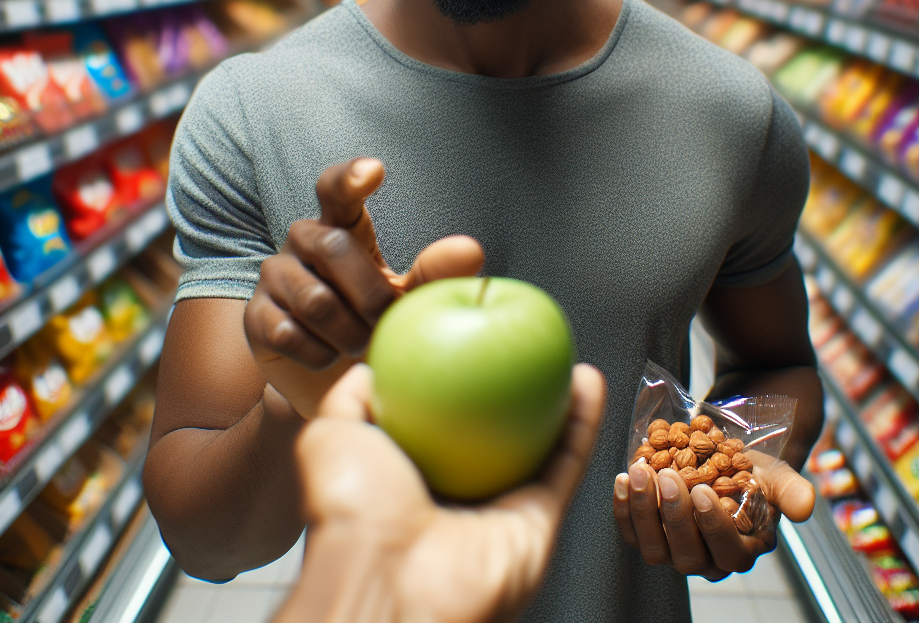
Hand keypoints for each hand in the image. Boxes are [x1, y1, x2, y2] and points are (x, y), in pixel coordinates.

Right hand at [245, 157, 484, 417]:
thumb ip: (434, 273)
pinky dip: (320, 355)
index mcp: (341, 225)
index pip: (336, 189)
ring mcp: (275, 275)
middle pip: (334, 246)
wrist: (335, 381)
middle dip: (370, 293)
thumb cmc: (375, 322)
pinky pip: (290, 333)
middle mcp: (303, 240)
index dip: (350, 177)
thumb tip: (471, 249)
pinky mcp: (256, 316)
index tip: (375, 170)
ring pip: (315, 299)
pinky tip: (328, 357)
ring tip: (360, 345)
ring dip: (348, 332)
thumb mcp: (409, 297)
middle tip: (386, 324)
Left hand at [271, 362, 606, 622]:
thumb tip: (372, 365)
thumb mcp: (331, 434)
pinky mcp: (536, 523)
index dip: (460, 376)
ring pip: (541, 442)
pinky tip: (587, 381)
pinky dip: (583, 422)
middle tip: (527, 343)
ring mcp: (498, 508)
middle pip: (497, 427)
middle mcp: (456, 491)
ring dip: (559, 396)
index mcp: (408, 474)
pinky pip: (566, 464)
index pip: (443, 416)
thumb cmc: (351, 512)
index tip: (474, 336)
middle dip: (515, 385)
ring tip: (566, 349)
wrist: (389, 581)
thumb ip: (351, 397)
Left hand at [612, 449, 814, 579]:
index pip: (728, 554)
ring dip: (642, 510)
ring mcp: (673, 551)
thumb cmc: (752, 474)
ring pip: (654, 548)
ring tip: (641, 472)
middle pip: (687, 555)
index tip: (702, 490)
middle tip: (668, 475)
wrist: (722, 460)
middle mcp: (706, 560)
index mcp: (741, 551)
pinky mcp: (648, 536)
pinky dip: (623, 509)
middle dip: (674, 516)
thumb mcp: (776, 477)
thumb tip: (804, 507)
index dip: (713, 526)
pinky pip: (631, 533)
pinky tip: (623, 479)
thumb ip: (792, 491)